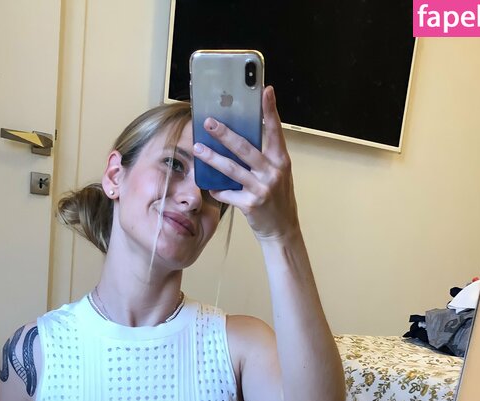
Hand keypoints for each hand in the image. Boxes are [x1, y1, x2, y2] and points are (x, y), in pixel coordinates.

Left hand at [192, 85, 298, 243]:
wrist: (282, 230)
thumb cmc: (277, 199)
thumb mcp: (278, 174)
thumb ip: (265, 157)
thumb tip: (242, 137)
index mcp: (281, 161)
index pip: (275, 131)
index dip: (270, 110)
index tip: (265, 91)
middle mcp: (273, 172)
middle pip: (246, 148)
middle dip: (225, 134)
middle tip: (209, 122)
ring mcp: (262, 189)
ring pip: (233, 169)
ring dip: (213, 158)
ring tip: (198, 149)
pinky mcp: (251, 204)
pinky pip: (228, 193)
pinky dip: (218, 189)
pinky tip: (209, 185)